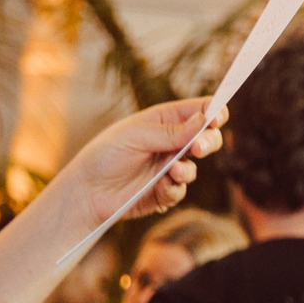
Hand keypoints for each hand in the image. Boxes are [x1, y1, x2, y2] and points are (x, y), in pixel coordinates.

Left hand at [62, 98, 224, 225]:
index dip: (213, 112)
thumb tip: (205, 120)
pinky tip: (161, 186)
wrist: (86, 191)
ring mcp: (169, 168)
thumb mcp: (136, 135)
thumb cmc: (105, 155)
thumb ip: (171, 131)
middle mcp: (171, 143)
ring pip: (196, 166)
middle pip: (206, 138)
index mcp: (164, 120)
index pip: (199, 111)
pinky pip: (181, 189)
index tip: (217, 118)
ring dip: (187, 169)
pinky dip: (174, 187)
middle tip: (197, 148)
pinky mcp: (166, 191)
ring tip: (172, 171)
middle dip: (208, 141)